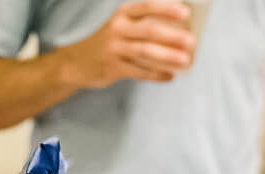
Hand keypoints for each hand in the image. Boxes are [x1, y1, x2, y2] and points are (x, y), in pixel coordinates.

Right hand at [71, 1, 194, 87]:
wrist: (74, 63)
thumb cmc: (105, 41)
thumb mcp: (120, 25)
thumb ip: (142, 24)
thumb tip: (176, 30)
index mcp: (122, 14)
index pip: (147, 7)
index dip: (167, 9)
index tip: (185, 13)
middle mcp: (118, 30)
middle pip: (149, 31)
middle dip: (172, 37)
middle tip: (191, 42)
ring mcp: (114, 50)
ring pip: (145, 53)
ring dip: (167, 57)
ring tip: (185, 61)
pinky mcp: (113, 69)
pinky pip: (139, 71)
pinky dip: (156, 74)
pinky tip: (169, 76)